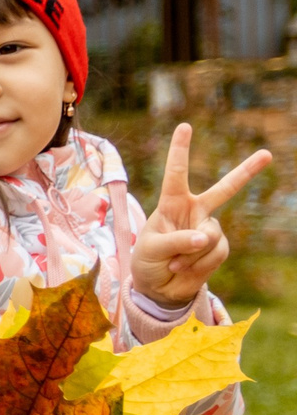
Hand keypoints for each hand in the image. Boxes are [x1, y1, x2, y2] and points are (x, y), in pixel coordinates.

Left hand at [132, 124, 269, 307]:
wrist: (158, 288)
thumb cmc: (147, 261)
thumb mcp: (151, 249)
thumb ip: (176, 240)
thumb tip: (206, 236)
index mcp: (172, 203)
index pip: (176, 174)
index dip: (180, 151)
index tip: (185, 126)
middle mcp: (195, 212)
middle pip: (224, 189)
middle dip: (246, 172)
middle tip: (267, 154)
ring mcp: (209, 229)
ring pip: (211, 236)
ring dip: (191, 253)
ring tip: (174, 262)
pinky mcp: (218, 248)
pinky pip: (215, 253)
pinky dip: (198, 264)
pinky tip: (184, 269)